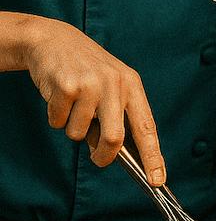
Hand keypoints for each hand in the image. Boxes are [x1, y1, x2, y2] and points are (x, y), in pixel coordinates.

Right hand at [20, 16, 165, 183]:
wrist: (53, 41)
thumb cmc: (85, 70)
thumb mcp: (109, 87)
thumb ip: (114, 117)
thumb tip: (111, 153)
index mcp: (132, 86)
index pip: (147, 127)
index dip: (153, 156)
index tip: (158, 180)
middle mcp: (116, 84)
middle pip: (115, 138)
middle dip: (104, 155)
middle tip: (98, 158)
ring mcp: (92, 85)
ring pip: (79, 133)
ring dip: (72, 128)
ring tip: (72, 105)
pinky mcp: (67, 86)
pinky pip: (58, 122)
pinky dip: (55, 117)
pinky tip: (58, 97)